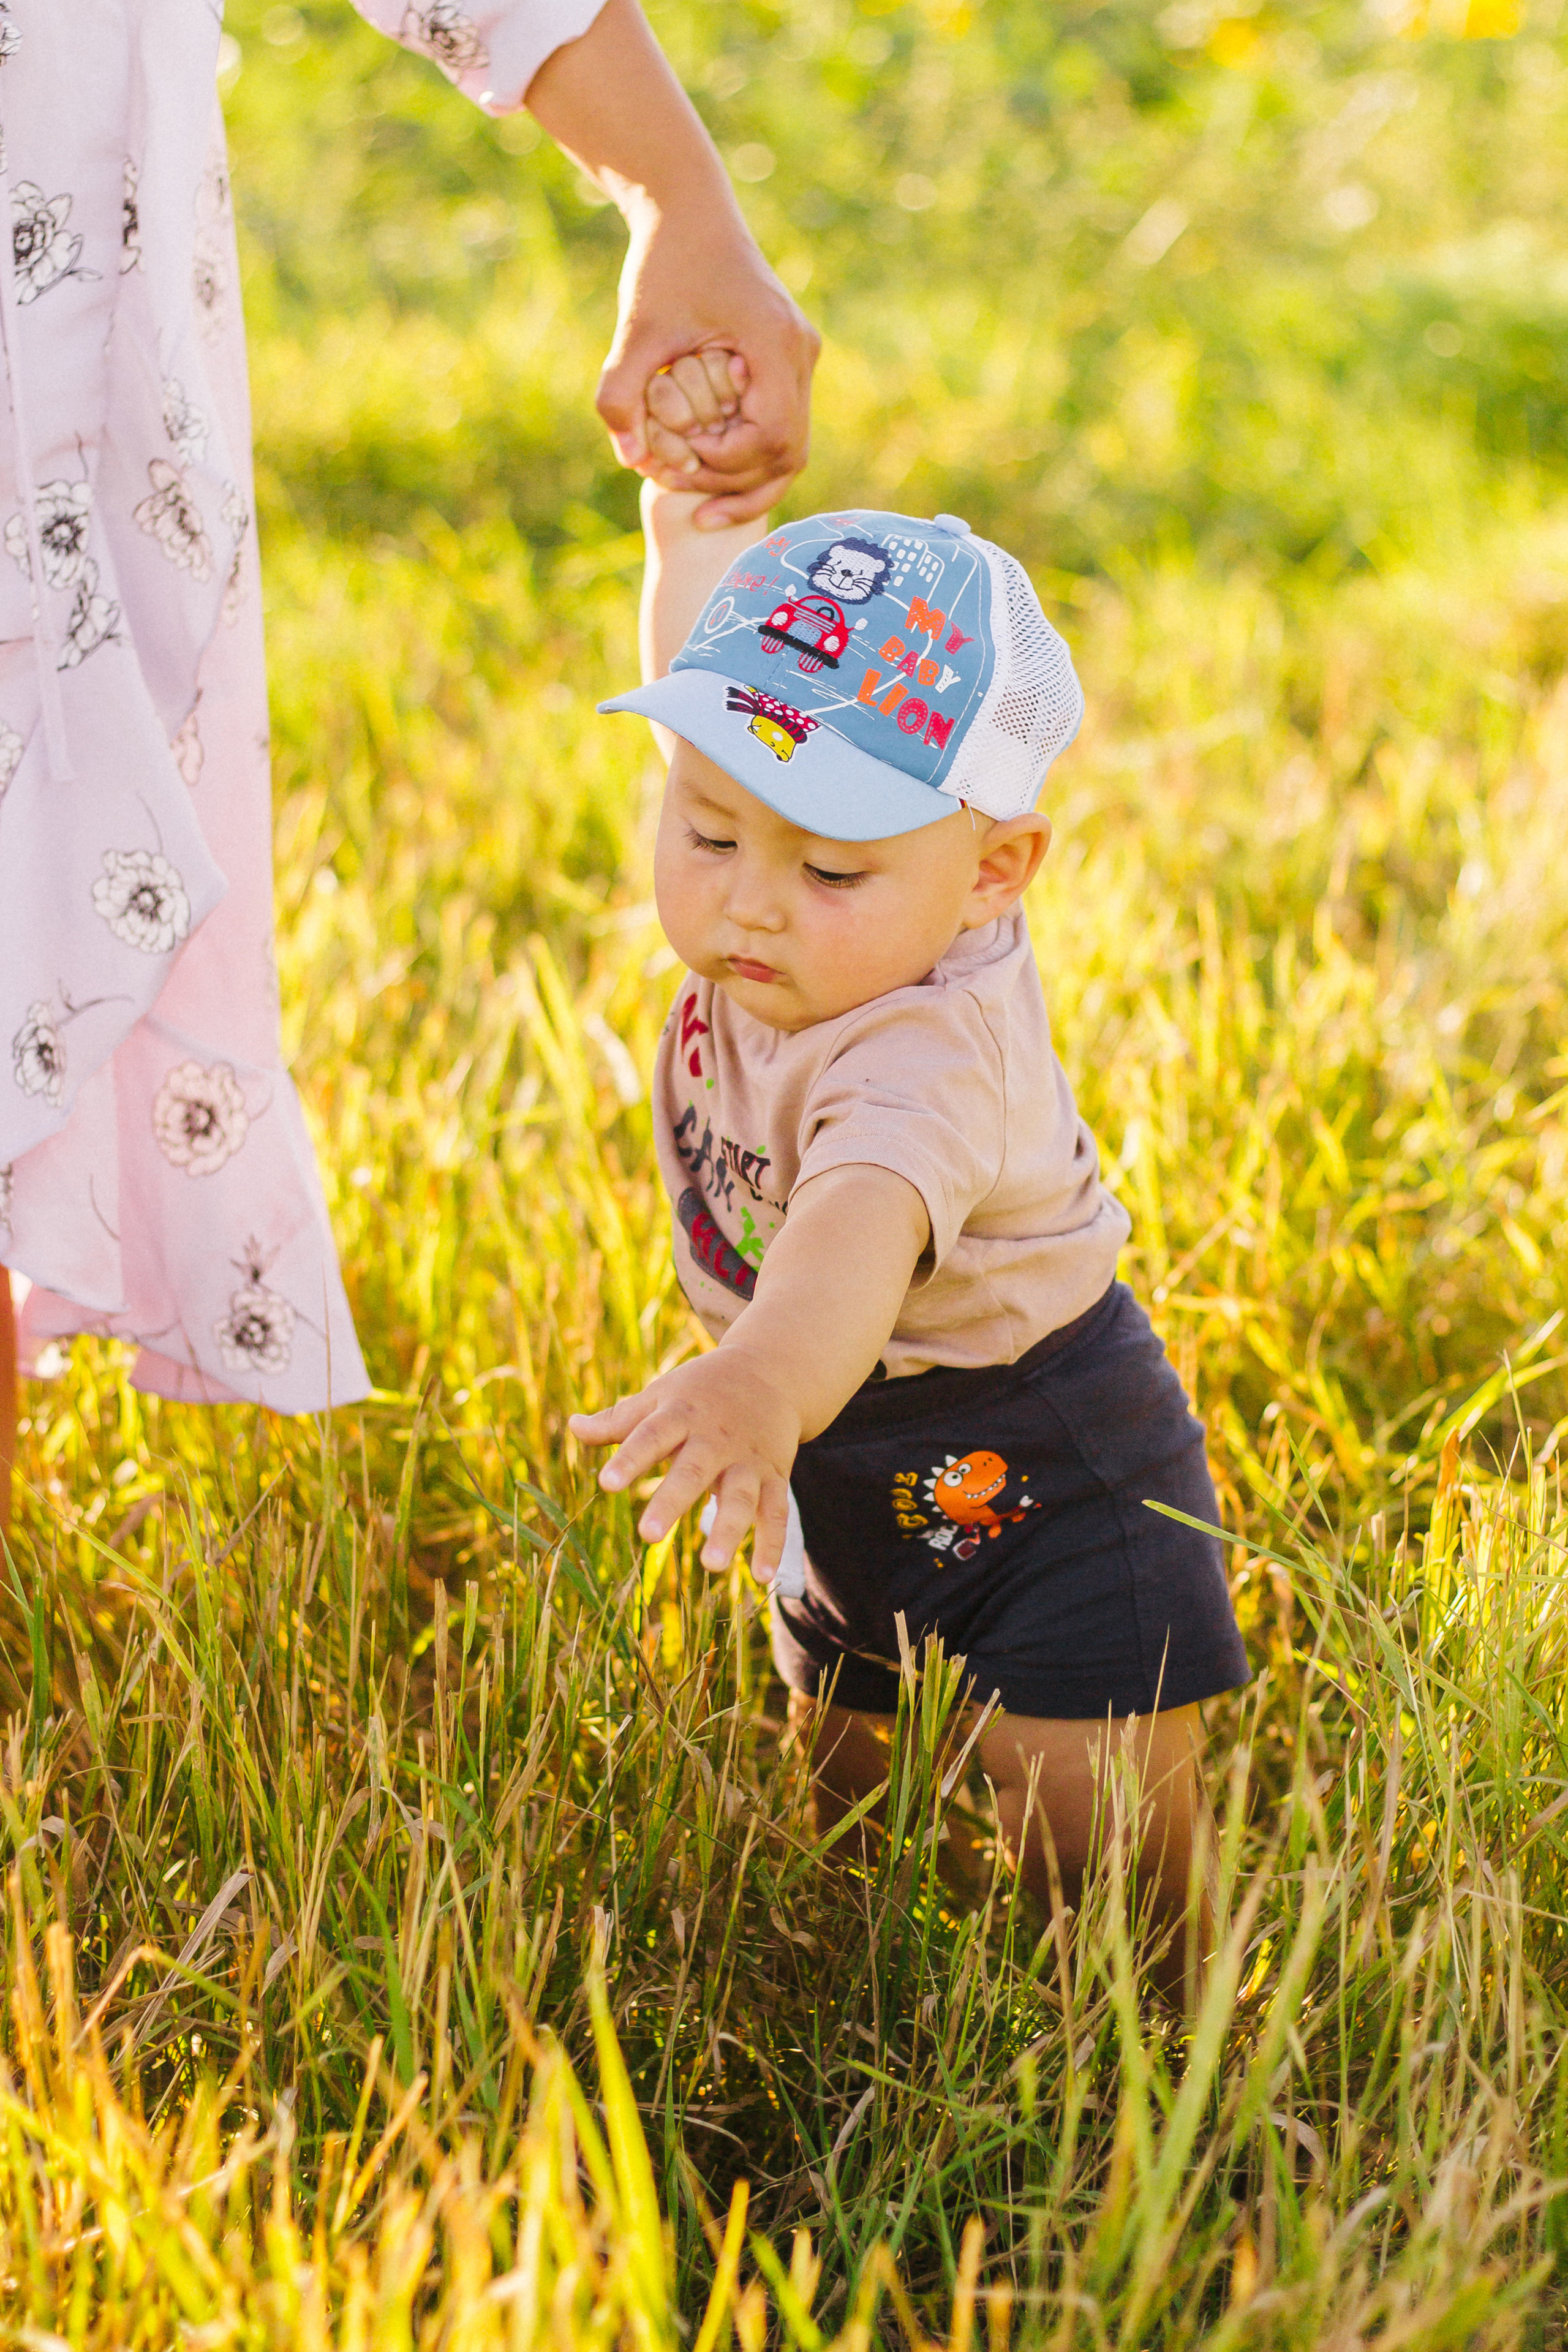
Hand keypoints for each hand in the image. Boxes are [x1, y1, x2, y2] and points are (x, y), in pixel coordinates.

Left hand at [569, 1350, 800, 1576]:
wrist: (771, 1370)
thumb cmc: (701, 1390)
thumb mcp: (661, 1394)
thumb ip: (619, 1419)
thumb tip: (573, 1427)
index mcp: (681, 1414)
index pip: (650, 1436)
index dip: (630, 1459)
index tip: (606, 1483)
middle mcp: (716, 1437)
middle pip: (693, 1470)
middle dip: (672, 1501)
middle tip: (647, 1535)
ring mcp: (748, 1459)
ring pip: (740, 1496)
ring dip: (729, 1530)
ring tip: (712, 1566)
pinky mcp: (774, 1475)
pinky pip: (776, 1512)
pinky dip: (772, 1545)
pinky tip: (762, 1578)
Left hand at [597, 209, 818, 527]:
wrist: (688, 209)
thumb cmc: (662, 264)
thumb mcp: (636, 329)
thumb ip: (620, 393)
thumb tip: (628, 460)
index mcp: (773, 344)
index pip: (770, 438)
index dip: (729, 466)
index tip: (685, 462)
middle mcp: (800, 352)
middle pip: (790, 453)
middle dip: (742, 486)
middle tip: (695, 506)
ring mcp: (801, 355)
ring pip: (792, 445)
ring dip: (750, 478)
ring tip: (705, 502)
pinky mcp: (790, 356)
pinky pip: (783, 423)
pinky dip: (752, 453)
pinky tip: (713, 466)